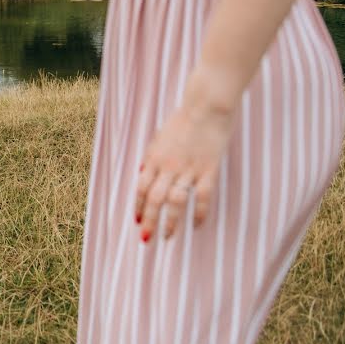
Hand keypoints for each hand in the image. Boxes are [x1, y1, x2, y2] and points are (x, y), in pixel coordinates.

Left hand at [135, 76, 237, 241]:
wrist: (206, 104)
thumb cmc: (184, 118)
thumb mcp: (160, 135)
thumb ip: (152, 154)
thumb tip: (143, 170)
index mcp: (154, 157)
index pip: (140, 187)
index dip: (137, 205)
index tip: (136, 220)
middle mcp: (168, 166)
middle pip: (154, 199)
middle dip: (148, 221)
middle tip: (146, 239)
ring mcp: (188, 169)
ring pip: (175, 202)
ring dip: (170, 222)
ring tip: (168, 237)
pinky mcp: (208, 169)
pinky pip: (201, 197)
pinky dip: (199, 213)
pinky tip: (197, 226)